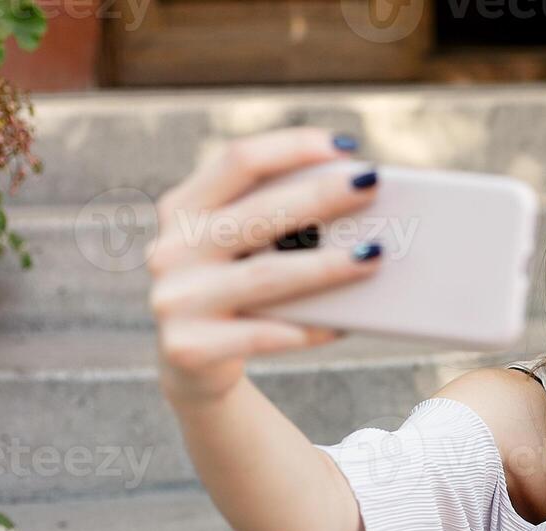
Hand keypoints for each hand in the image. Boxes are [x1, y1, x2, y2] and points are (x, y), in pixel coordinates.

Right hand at [146, 125, 382, 405]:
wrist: (193, 366)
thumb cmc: (237, 292)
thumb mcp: (243, 250)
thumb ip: (278, 222)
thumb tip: (360, 201)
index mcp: (183, 209)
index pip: (239, 161)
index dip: (292, 148)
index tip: (346, 148)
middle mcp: (171, 249)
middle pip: (258, 213)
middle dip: (321, 196)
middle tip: (372, 187)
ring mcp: (175, 300)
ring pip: (266, 276)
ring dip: (326, 265)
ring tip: (374, 255)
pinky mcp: (189, 348)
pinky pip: (264, 335)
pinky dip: (310, 328)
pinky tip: (347, 323)